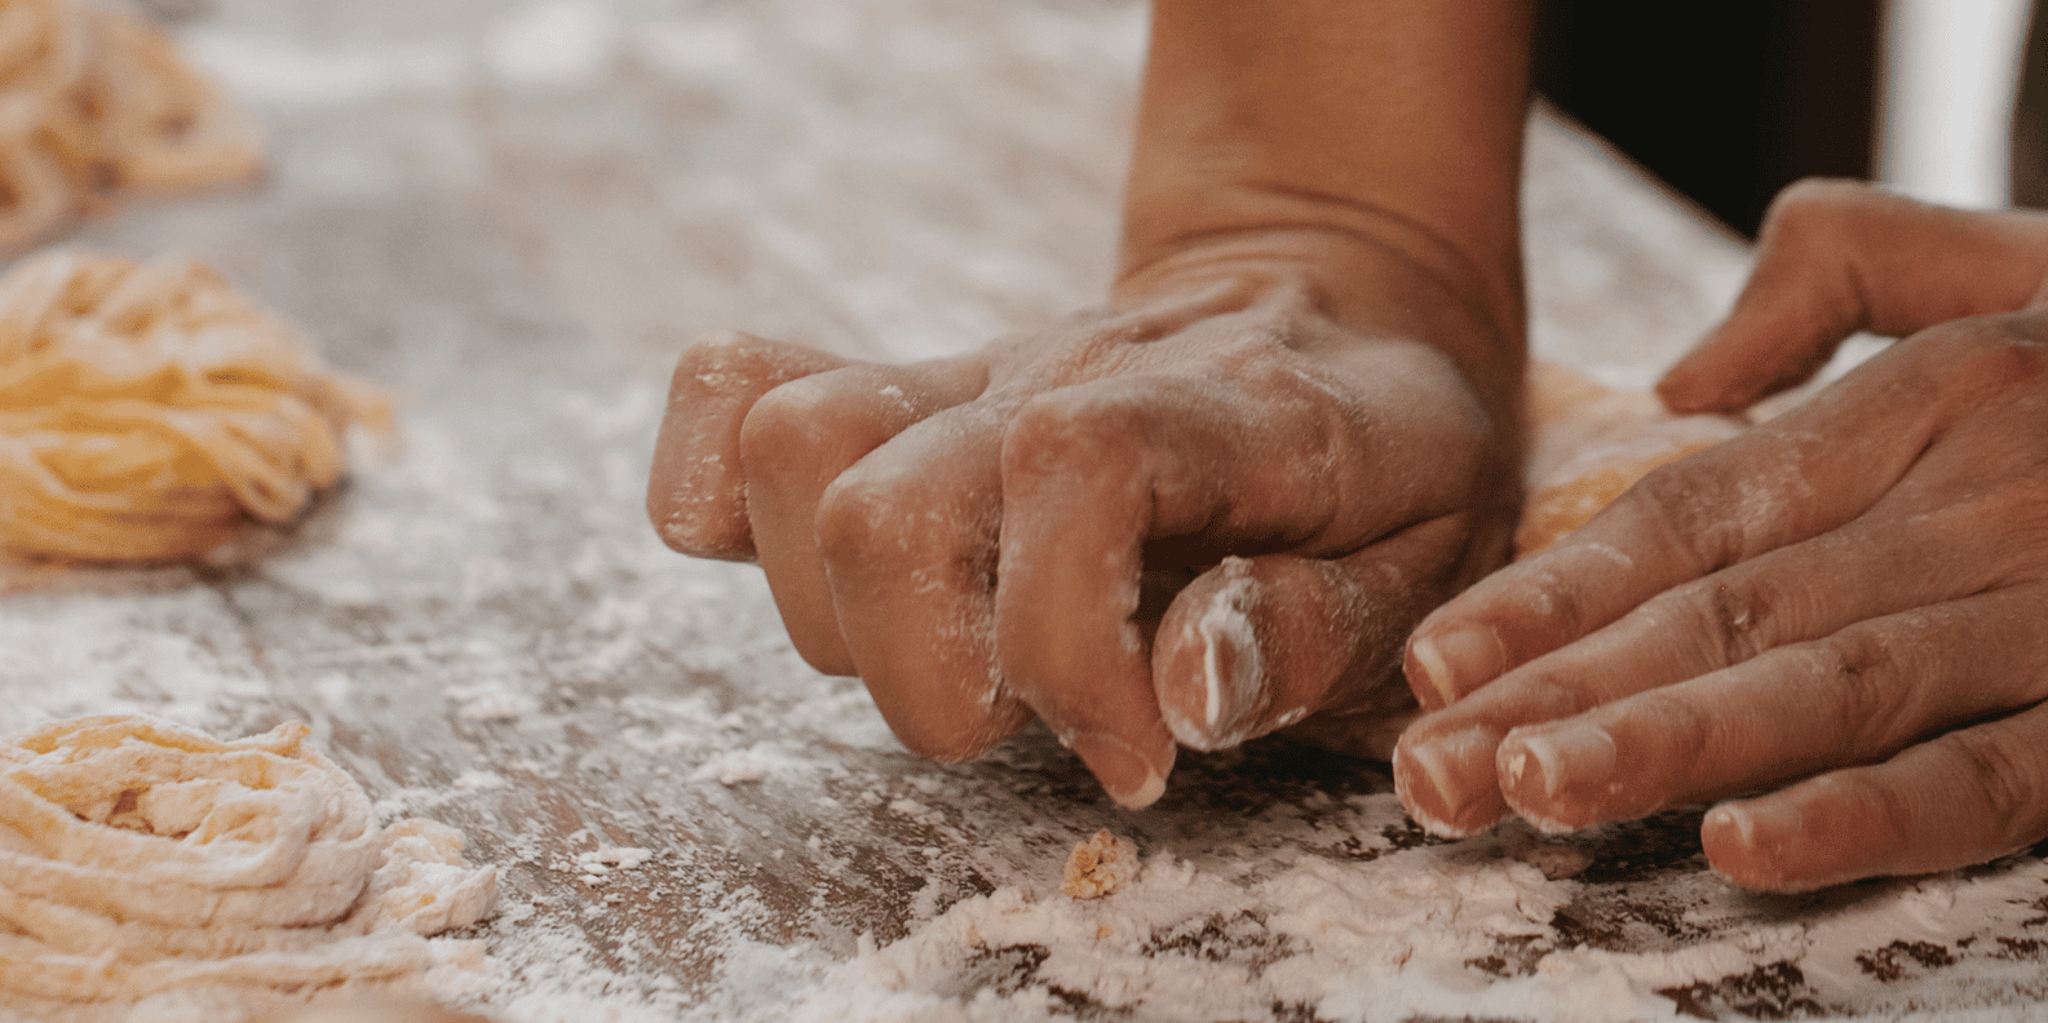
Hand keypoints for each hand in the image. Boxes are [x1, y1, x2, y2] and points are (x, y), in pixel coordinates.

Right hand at [649, 254, 1518, 806]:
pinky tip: (814, 572)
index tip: (1136, 751)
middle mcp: (1061, 377)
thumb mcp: (1431, 558)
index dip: (1067, 647)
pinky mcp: (904, 398)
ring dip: (840, 616)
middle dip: (934, 682)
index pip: (1069, 470)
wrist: (1337, 307)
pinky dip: (720, 493)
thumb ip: (1319, 628)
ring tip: (957, 658)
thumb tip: (1184, 687)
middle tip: (1038, 720)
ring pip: (789, 450)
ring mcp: (965, 380)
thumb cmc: (1388, 465)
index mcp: (1215, 410)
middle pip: (882, 501)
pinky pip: (737, 397)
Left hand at [1392, 180, 2047, 890]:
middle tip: (1433, 767)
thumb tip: (1685, 378)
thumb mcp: (1999, 259)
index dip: (1557, 593)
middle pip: (1728, 613)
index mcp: (1926, 402)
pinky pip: (1991, 777)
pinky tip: (1743, 849)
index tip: (1440, 661)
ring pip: (1831, 692)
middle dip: (1565, 694)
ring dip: (1670, 750)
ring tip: (1531, 795)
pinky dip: (1867, 818)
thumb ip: (1835, 274)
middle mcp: (1976, 501)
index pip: (1695, 514)